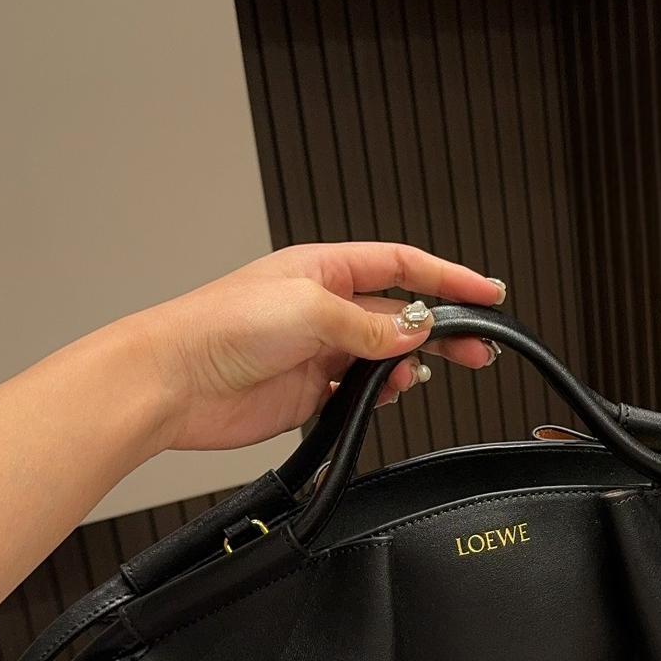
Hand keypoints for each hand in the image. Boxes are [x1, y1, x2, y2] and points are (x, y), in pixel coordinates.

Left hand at [120, 243, 504, 451]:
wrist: (173, 383)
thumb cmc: (219, 329)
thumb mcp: (310, 311)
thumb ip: (370, 326)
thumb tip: (414, 331)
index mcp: (323, 269)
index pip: (402, 266)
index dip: (448, 279)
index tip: (487, 294)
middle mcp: (323, 307)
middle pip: (400, 314)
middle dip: (442, 330)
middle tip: (478, 350)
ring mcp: (318, 350)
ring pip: (385, 356)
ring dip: (407, 366)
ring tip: (414, 376)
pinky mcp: (309, 391)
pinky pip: (361, 392)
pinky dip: (380, 394)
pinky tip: (385, 394)